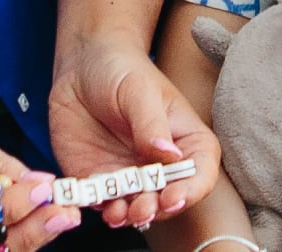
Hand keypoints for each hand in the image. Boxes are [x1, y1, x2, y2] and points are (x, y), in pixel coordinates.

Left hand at [52, 37, 220, 228]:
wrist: (82, 66)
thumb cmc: (121, 70)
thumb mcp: (139, 91)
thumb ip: (152, 124)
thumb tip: (169, 155)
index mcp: (187, 142)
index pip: (200, 174)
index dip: (190, 190)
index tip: (173, 196)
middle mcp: (162, 166)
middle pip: (168, 199)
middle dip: (156, 209)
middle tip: (142, 208)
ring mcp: (132, 176)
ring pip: (137, 207)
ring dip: (129, 215)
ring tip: (119, 213)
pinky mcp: (102, 180)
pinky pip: (104, 202)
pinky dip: (103, 209)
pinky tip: (99, 205)